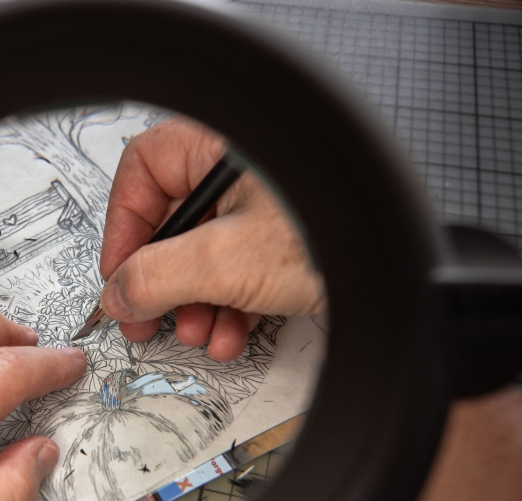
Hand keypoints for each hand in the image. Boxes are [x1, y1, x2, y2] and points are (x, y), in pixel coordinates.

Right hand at [100, 117, 324, 360]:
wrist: (405, 274)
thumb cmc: (338, 238)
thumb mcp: (224, 261)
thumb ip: (155, 277)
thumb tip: (117, 295)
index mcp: (222, 144)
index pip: (143, 174)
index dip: (123, 230)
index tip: (119, 279)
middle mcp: (241, 171)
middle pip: (171, 224)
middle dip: (164, 283)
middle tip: (149, 318)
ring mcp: (264, 208)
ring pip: (203, 255)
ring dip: (195, 304)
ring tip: (199, 332)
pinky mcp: (284, 242)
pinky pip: (237, 272)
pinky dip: (228, 307)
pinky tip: (231, 334)